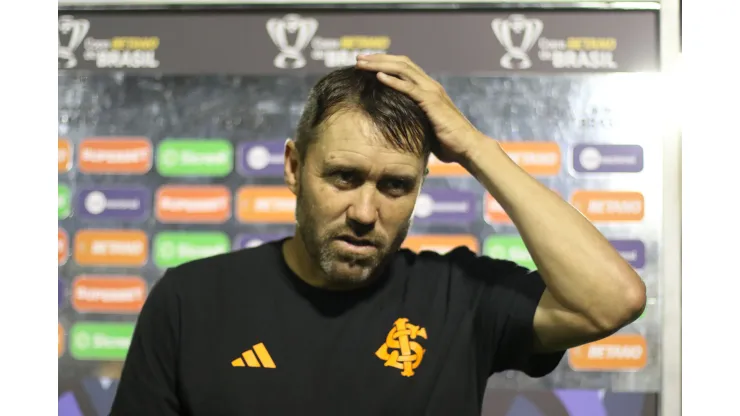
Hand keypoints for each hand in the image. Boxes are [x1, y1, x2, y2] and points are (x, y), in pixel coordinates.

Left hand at [355, 54, 483, 163]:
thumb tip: (397, 127)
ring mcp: (432, 91)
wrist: (468, 147)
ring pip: (403, 69)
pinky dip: (393, 80)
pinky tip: (378, 76)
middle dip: (378, 58)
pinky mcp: (432, 102)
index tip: (366, 64)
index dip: (384, 62)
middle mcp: (430, 85)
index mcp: (429, 89)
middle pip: (401, 63)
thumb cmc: (448, 143)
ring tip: (362, 63)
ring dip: (380, 64)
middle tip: (358, 58)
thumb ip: (413, 120)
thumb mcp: (425, 127)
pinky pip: (409, 87)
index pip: (404, 68)